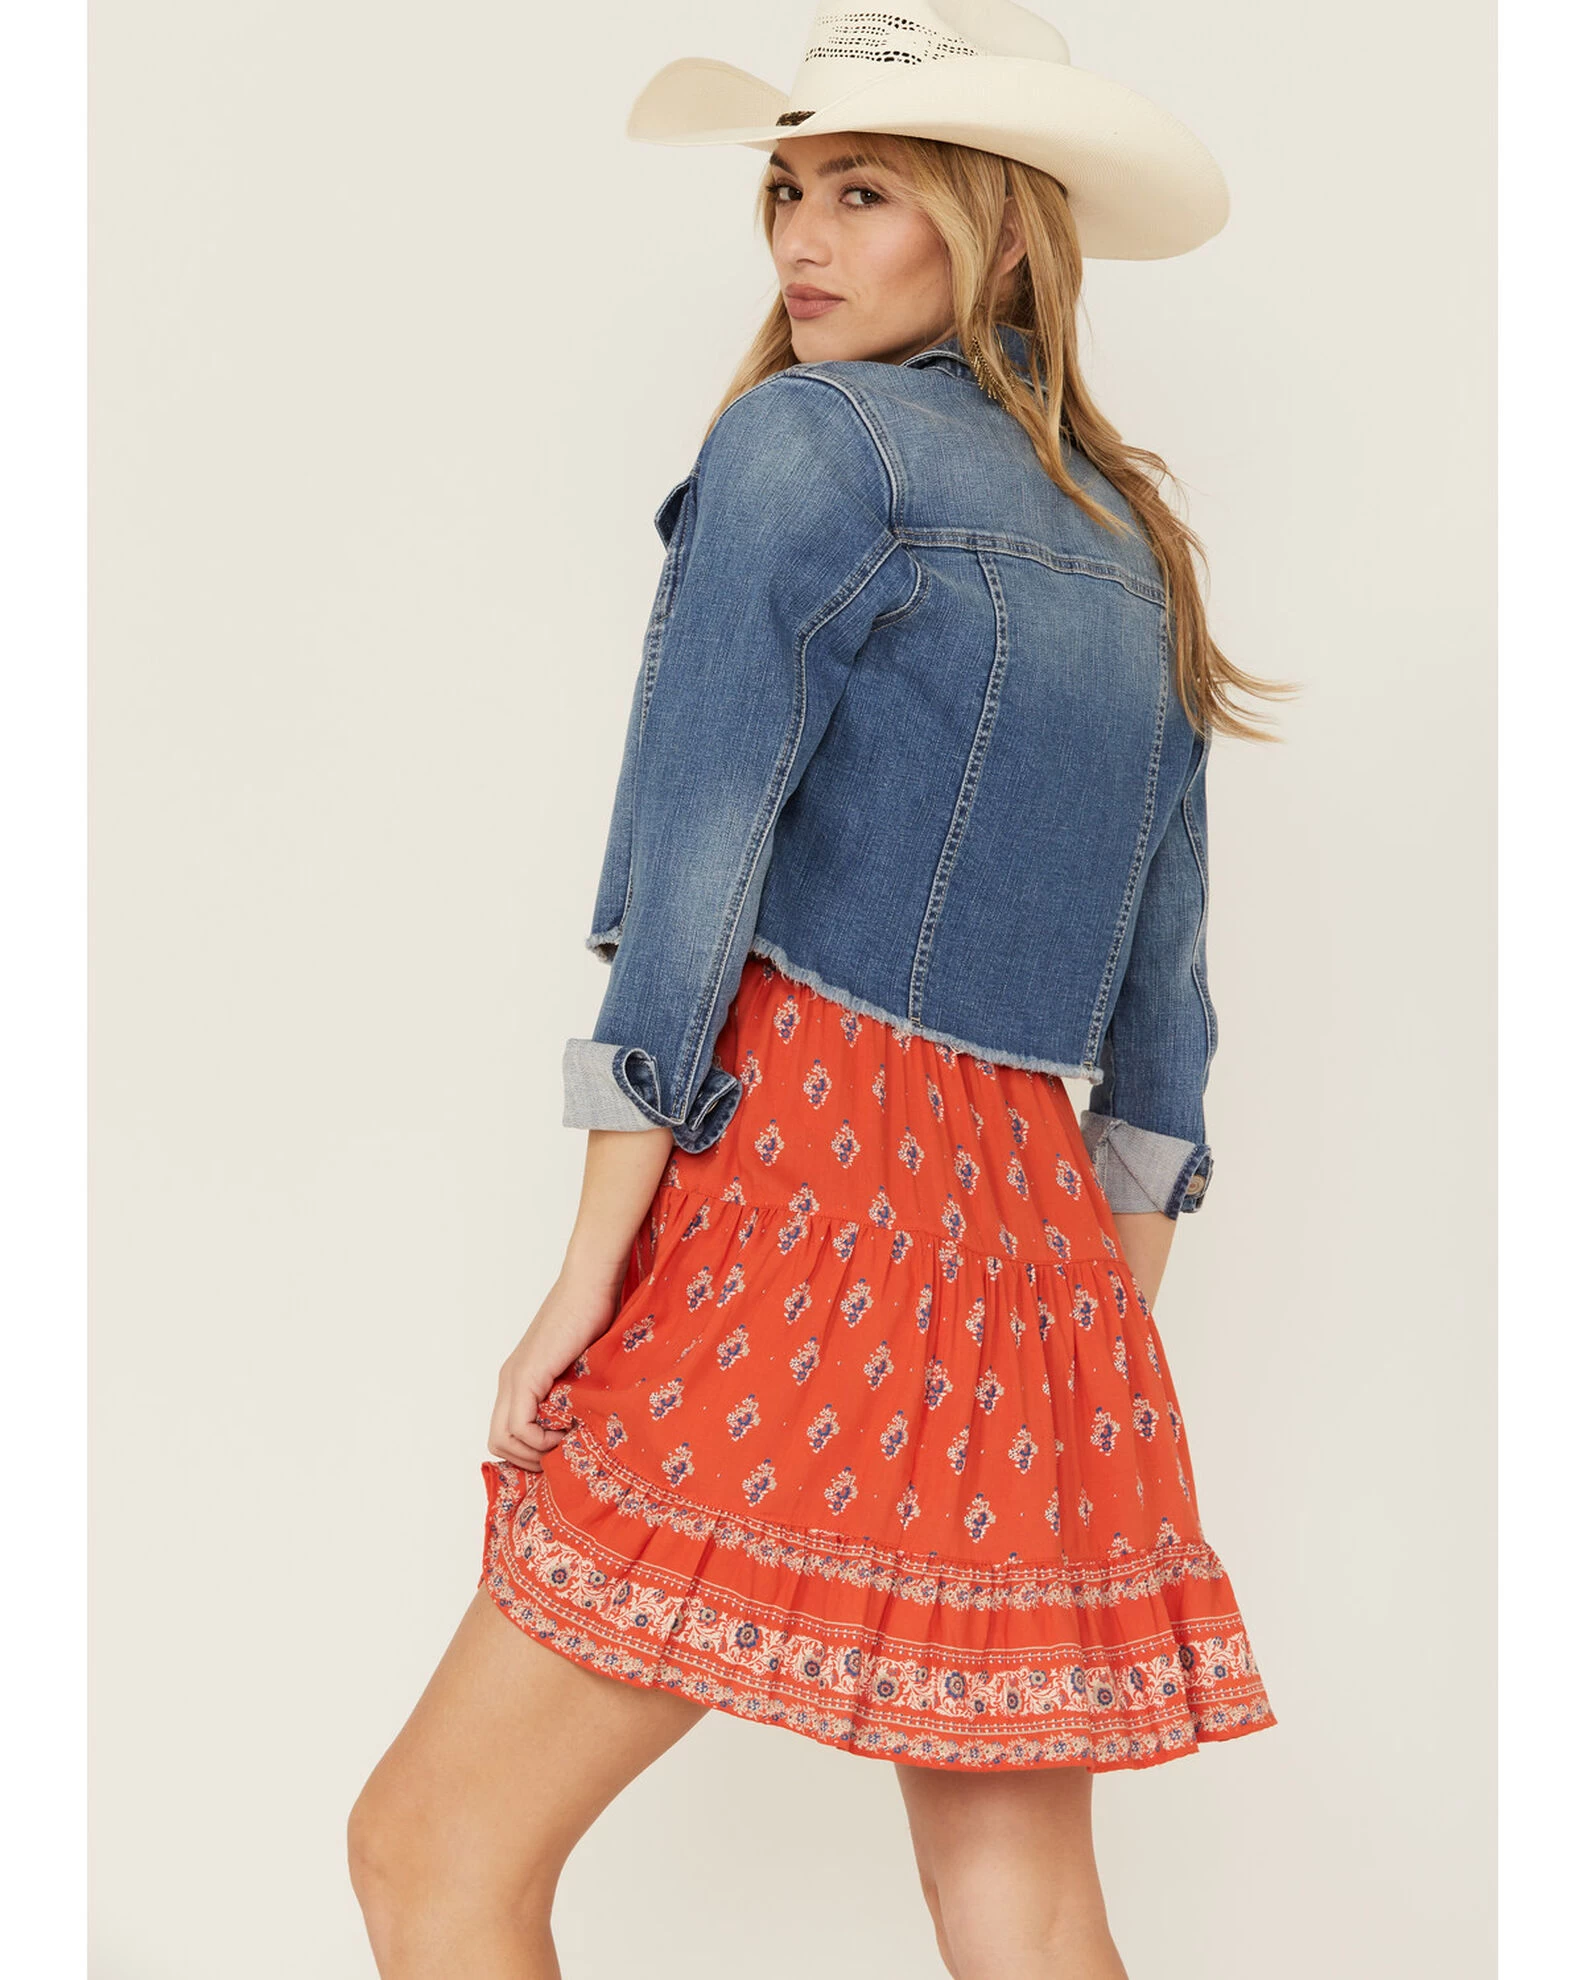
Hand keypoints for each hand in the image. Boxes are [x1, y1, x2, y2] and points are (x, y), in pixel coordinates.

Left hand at [486, 1271, 621, 1472]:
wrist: (591, 1284)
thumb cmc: (595, 1317)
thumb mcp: (580, 1367)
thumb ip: (571, 1392)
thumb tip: (584, 1425)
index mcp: (518, 1380)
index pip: (505, 1435)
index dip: (530, 1452)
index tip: (561, 1450)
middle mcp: (509, 1381)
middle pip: (498, 1443)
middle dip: (530, 1459)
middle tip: (562, 1454)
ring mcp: (514, 1378)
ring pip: (502, 1440)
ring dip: (536, 1452)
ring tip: (567, 1439)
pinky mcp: (526, 1375)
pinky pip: (519, 1427)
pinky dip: (541, 1439)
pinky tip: (568, 1427)